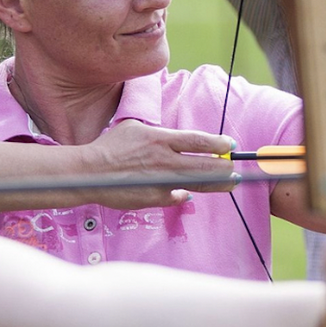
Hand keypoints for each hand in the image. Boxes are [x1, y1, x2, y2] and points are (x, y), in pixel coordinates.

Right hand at [78, 121, 239, 207]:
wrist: (89, 172)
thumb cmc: (111, 146)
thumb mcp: (135, 128)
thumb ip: (160, 136)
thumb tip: (178, 145)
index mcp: (161, 139)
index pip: (199, 141)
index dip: (219, 144)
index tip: (230, 145)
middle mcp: (165, 160)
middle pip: (206, 166)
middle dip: (225, 168)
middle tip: (235, 168)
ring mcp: (161, 181)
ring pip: (199, 184)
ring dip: (218, 184)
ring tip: (230, 183)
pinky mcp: (155, 198)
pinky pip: (177, 197)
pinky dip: (184, 195)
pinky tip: (190, 194)